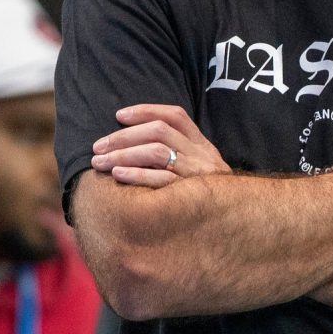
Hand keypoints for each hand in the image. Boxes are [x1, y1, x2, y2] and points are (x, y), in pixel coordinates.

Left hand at [91, 104, 230, 187]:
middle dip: (124, 136)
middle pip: (160, 131)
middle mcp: (202, 155)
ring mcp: (197, 174)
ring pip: (157, 152)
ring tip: (100, 162)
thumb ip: (178, 153)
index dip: (146, 111)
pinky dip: (136, 175)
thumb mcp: (199, 168)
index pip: (175, 116)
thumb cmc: (204, 195)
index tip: (118, 115)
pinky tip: (118, 175)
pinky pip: (161, 180)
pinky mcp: (191, 195)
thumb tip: (133, 141)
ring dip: (123, 154)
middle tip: (98, 147)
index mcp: (202, 145)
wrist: (234, 222)